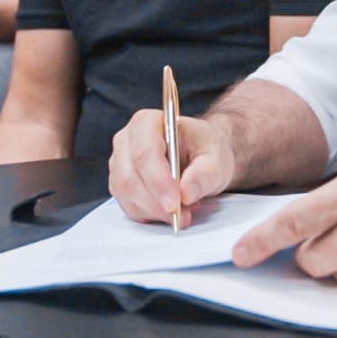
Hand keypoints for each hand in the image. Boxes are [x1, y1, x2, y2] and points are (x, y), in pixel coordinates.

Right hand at [109, 111, 236, 227]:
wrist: (202, 156)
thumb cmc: (205, 149)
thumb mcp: (216, 158)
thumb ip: (204, 174)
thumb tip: (185, 193)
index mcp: (148, 122)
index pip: (144, 153)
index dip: (158, 181)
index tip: (175, 202)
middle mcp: (127, 140)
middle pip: (129, 178)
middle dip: (156, 202)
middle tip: (182, 214)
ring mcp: (120, 163)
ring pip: (127, 196)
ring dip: (155, 211)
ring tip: (184, 210)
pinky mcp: (121, 185)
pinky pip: (129, 207)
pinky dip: (151, 215)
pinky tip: (171, 210)